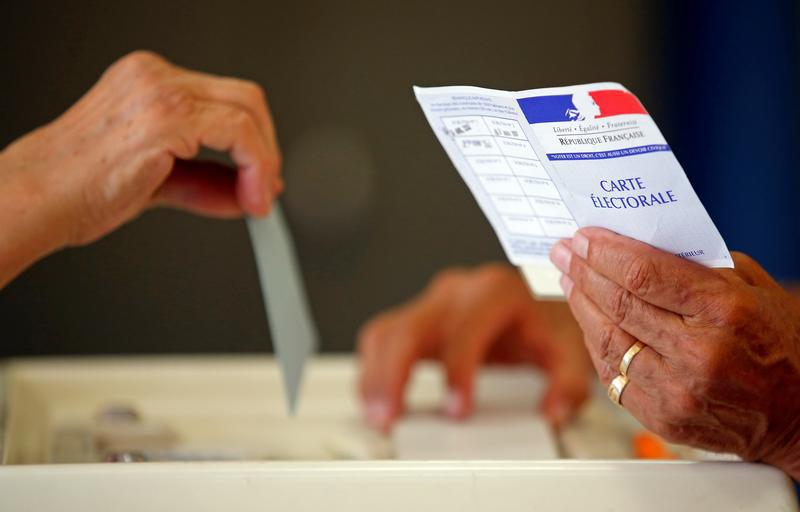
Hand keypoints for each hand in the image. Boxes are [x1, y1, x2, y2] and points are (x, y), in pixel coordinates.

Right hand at [0, 51, 280, 285]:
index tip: (261, 177)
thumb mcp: (157, 180)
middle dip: (266, 148)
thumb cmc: (79, 188)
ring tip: (258, 199)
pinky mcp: (166, 117)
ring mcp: (160, 91)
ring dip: (264, 161)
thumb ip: (203, 181)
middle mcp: (155, 77)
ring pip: (248, 110)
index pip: (226, 98)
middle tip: (267, 189)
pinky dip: (256, 166)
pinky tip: (250, 196)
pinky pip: (238, 132)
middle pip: (245, 97)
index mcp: (150, 81)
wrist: (38, 199)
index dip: (255, 140)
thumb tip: (245, 193)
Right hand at [358, 264, 592, 432]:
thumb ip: (568, 383)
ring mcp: (432, 304)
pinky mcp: (417, 318)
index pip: (464, 330)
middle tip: (392, 417)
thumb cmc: (547, 321)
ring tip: (378, 416)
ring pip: (387, 332)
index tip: (457, 410)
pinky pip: (382, 338)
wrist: (539, 298)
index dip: (457, 372)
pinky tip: (375, 400)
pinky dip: (373, 369)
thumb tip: (554, 411)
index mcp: (494, 292)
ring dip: (375, 376)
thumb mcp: (569, 348)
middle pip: (409, 328)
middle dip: (395, 375)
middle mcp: (456, 292)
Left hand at [550, 227, 799, 477]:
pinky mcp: (662, 416)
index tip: (583, 238)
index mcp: (725, 312)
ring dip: (580, 304)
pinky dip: (594, 341)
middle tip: (565, 252)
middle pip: (618, 303)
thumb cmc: (779, 346)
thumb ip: (699, 265)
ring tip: (570, 280)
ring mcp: (677, 390)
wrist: (798, 415)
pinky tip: (589, 320)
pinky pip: (610, 373)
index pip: (643, 273)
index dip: (605, 252)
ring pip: (606, 339)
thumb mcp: (753, 289)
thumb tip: (638, 242)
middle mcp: (699, 353)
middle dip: (583, 271)